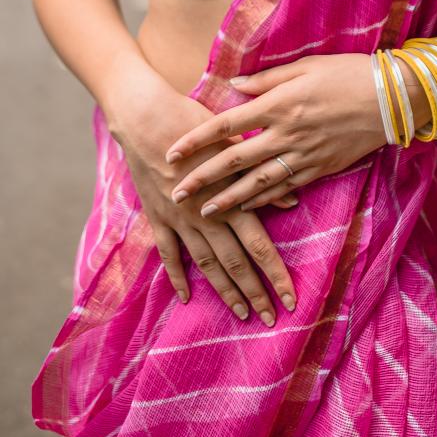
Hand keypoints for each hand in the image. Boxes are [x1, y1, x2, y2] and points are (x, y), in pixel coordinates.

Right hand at [116, 90, 298, 326]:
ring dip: (225, 291)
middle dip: (255, 293)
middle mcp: (205, 214)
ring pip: (206, 264)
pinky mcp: (158, 216)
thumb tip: (291, 201)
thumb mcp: (232, 142)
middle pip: (235, 263)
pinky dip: (178, 276)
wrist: (144, 117)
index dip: (275, 274)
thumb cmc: (193, 120)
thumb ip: (258, 176)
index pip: (258, 245)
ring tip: (241, 314)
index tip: (289, 298)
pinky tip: (186, 296)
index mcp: (228, 196)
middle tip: (271, 320)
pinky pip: (169, 253)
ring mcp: (179, 219)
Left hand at [164, 54, 386, 215]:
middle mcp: (286, 133)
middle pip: (234, 160)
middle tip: (176, 193)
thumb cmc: (346, 73)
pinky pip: (285, 188)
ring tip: (205, 212)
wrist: (390, 98)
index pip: (226, 125)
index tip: (171, 152)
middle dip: (203, 178)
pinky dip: (264, 201)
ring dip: (228, 199)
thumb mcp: (304, 67)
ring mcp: (303, 155)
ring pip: (257, 183)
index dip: (196, 140)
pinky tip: (247, 210)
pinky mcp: (320, 168)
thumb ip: (266, 80)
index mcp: (278, 104)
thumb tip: (233, 86)